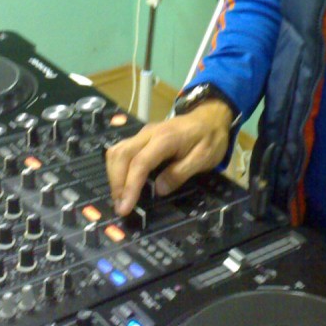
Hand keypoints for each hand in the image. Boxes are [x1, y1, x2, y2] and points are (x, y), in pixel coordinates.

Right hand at [105, 100, 232, 215]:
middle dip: (116, 182)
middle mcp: (149, 133)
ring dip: (114, 175)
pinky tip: (124, 183)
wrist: (211, 117)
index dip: (130, 186)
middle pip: (121, 154)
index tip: (125, 207)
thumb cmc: (210, 138)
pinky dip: (118, 168)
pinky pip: (122, 150)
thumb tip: (158, 190)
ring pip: (117, 151)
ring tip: (121, 198)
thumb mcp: (204, 158)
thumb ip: (181, 173)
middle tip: (120, 206)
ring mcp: (144, 134)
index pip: (140, 162)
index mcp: (165, 138)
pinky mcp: (142, 137)